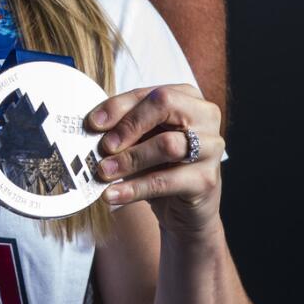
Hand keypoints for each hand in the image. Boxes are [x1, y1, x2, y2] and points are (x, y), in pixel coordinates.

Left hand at [90, 84, 224, 237]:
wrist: (185, 209)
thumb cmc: (161, 165)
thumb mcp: (142, 140)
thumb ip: (124, 128)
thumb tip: (92, 127)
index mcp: (187, 97)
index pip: (150, 93)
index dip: (119, 106)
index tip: (93, 123)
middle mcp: (205, 116)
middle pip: (164, 106)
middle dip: (129, 125)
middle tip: (103, 146)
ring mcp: (211, 147)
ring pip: (167, 144)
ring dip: (129, 158)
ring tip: (104, 171)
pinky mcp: (206, 179)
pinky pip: (166, 181)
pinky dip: (135, 188)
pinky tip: (113, 194)